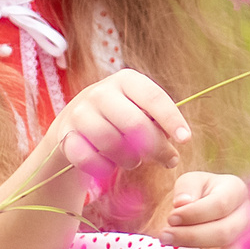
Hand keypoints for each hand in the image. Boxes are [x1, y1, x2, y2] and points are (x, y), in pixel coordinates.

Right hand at [46, 70, 190, 195]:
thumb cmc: (120, 120)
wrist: (74, 127)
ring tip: (133, 161)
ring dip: (129, 159)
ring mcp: (79, 112)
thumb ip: (159, 123)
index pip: (153, 97)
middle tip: (168, 161)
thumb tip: (179, 140)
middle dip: (156, 147)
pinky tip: (108, 167)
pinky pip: (88, 158)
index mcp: (126, 80)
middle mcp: (100, 92)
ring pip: (111, 143)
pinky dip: (102, 168)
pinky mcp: (64, 134)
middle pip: (135, 123)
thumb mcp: (140, 112)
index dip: (171, 119)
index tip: (185, 139)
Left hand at [161, 170, 249, 248]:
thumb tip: (183, 203)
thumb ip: (186, 188)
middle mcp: (247, 218)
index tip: (170, 219)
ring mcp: (247, 244)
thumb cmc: (194, 196)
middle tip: (164, 238)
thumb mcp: (188, 183)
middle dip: (191, 238)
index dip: (194, 214)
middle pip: (225, 233)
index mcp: (236, 191)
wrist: (199, 213)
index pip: (221, 205)